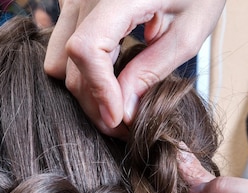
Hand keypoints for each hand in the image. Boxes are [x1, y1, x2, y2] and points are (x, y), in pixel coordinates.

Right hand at [44, 0, 225, 135]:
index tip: (118, 119)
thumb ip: (152, 70)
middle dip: (96, 102)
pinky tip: (110, 79)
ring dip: (86, 90)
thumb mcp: (188, 31)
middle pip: (72, 64)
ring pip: (59, 61)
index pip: (87, 49)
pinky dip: (81, 72)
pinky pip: (62, 49)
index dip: (99, 91)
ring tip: (118, 104)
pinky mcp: (75, 7)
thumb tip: (123, 112)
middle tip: (126, 125)